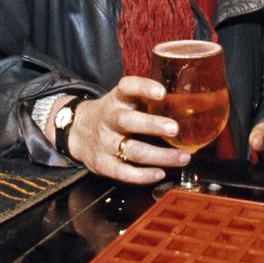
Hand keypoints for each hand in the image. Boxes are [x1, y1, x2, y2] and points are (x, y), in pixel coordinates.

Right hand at [66, 76, 185, 184]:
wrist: (77, 130)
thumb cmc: (111, 114)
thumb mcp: (123, 100)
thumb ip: (146, 99)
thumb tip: (187, 101)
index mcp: (116, 99)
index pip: (127, 87)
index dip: (144, 88)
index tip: (162, 92)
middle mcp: (109, 119)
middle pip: (127, 120)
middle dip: (151, 125)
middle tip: (175, 128)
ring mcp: (105, 143)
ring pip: (132, 150)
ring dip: (160, 155)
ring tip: (183, 157)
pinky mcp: (103, 164)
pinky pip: (123, 172)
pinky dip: (143, 175)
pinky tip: (160, 173)